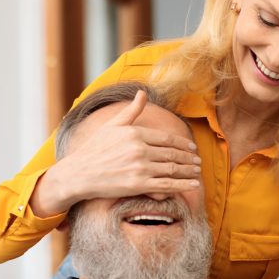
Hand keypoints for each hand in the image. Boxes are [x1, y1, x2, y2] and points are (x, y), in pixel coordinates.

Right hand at [32, 90, 201, 216]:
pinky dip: (183, 185)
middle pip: (172, 153)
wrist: (78, 174)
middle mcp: (139, 149)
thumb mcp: (112, 126)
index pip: (167, 138)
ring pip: (173, 169)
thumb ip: (131, 111)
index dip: (183, 143)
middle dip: (189, 158)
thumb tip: (142, 93)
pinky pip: (166, 185)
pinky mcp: (138, 185)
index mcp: (135, 133)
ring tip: (198, 172)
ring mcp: (140, 167)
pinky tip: (193, 185)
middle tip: (199, 161)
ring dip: (189, 171)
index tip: (192, 147)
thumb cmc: (94, 149)